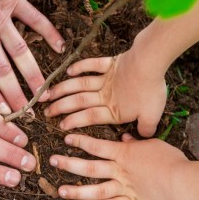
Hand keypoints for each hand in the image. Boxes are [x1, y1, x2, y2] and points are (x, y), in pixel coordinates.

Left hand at [0, 0, 64, 113]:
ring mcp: (2, 17)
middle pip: (0, 69)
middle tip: (25, 114)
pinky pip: (33, 19)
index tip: (0, 114)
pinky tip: (58, 47)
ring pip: (19, 52)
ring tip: (41, 93)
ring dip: (30, 74)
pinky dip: (47, 33)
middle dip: (12, 94)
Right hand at [44, 52, 166, 135]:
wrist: (150, 64)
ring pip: (80, 85)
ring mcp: (106, 79)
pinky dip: (80, 67)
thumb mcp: (152, 117)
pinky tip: (68, 71)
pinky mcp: (110, 63)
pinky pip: (92, 65)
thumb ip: (145, 129)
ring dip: (63, 89)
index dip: (74, 122)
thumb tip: (143, 136)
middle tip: (46, 112)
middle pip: (79, 102)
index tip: (60, 126)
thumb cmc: (152, 91)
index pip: (90, 118)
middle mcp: (105, 95)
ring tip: (47, 94)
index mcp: (114, 110)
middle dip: (61, 107)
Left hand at [49, 133, 190, 199]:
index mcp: (125, 153)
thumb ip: (136, 142)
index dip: (80, 141)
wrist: (183, 183)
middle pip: (89, 167)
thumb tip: (124, 137)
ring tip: (60, 190)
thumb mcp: (154, 144)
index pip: (97, 145)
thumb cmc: (171, 160)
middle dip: (69, 164)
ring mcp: (124, 188)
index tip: (66, 138)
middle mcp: (120, 170)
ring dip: (76, 190)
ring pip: (95, 189)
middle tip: (53, 161)